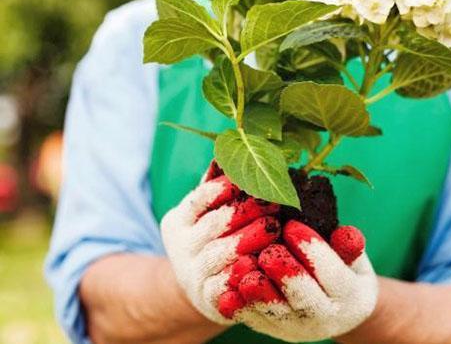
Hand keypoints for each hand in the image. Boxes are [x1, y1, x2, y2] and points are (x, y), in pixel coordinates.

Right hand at [161, 161, 280, 323]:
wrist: (201, 287)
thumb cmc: (214, 237)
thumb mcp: (208, 211)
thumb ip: (218, 185)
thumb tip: (228, 150)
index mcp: (178, 220)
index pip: (199, 199)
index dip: (225, 188)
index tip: (250, 179)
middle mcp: (180, 247)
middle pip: (212, 226)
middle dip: (243, 213)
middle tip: (272, 203)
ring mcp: (192, 275)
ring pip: (218, 255)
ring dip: (247, 240)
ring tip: (273, 228)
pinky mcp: (208, 300)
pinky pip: (225, 286)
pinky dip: (243, 275)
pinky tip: (263, 263)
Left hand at [223, 220, 378, 341]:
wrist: (338, 309)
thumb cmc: (345, 270)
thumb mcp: (354, 258)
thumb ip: (349, 245)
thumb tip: (346, 233)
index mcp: (350, 296)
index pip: (331, 274)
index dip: (312, 250)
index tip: (293, 225)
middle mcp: (325, 319)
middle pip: (304, 299)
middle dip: (285, 274)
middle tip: (268, 250)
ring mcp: (297, 329)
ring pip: (276, 313)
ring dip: (257, 292)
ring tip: (243, 266)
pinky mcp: (274, 331)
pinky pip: (255, 321)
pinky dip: (240, 307)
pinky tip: (227, 288)